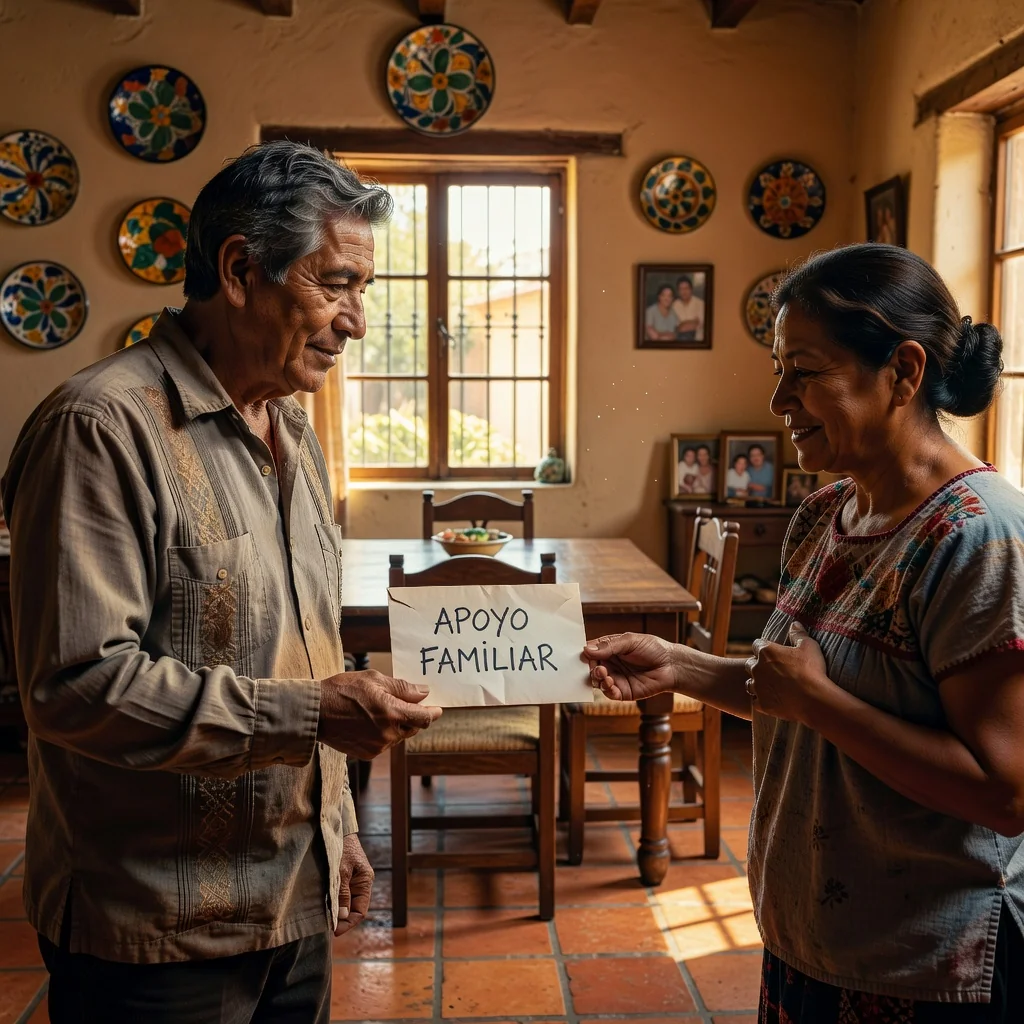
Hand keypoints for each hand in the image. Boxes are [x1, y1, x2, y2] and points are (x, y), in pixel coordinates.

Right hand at [318, 670, 442, 758]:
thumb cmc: (343, 690)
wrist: (314, 712)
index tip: (438, 708)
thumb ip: (402, 688)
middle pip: (412, 728)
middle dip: (413, 716)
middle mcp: (387, 734)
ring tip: (380, 710)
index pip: (424, 718)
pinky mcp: (367, 754)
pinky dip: (384, 733)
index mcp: (392, 713)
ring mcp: (377, 746)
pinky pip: (384, 744)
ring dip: (397, 725)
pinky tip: (370, 722)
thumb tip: (423, 693)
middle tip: (407, 704)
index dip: (433, 713)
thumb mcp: (374, 680)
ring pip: (398, 736)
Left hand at [334, 833, 372, 936]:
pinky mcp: (345, 878)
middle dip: (342, 920)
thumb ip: (342, 894)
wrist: (338, 830)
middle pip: (354, 909)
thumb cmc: (342, 848)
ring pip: (347, 904)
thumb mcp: (341, 871)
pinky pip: (341, 896)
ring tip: (325, 920)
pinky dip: (334, 903)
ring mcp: (353, 881)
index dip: (348, 923)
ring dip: (338, 912)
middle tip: (327, 928)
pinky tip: (325, 907)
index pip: (360, 911)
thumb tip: (341, 917)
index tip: (334, 931)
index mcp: (365, 882)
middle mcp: (362, 884)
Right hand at [580, 633, 678, 701]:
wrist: (672, 665)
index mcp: (610, 649)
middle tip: (595, 666)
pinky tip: (610, 683)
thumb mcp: (630, 641)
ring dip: (597, 678)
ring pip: (597, 681)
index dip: (585, 653)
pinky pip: (608, 693)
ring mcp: (616, 678)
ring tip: (603, 673)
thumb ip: (609, 646)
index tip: (581, 654)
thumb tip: (587, 649)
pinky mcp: (623, 692)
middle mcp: (610, 664)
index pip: (591, 651)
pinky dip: (606, 689)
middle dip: (589, 668)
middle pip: (590, 667)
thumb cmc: (653, 648)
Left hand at [745, 622, 833, 723]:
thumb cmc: (812, 670)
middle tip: (773, 671)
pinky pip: (755, 701)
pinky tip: (771, 701)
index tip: (773, 653)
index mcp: (766, 651)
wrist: (814, 699)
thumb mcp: (809, 646)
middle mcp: (757, 668)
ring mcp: (758, 687)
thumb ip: (799, 634)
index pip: (757, 645)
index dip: (764, 648)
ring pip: (750, 683)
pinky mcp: (761, 704)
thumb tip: (795, 624)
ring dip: (757, 684)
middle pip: (750, 664)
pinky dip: (761, 701)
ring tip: (771, 686)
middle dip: (758, 666)